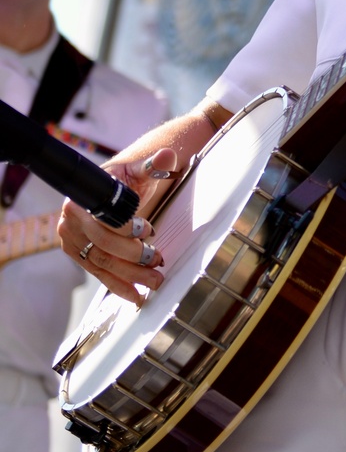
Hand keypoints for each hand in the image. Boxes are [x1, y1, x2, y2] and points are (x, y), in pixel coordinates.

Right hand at [57, 147, 179, 305]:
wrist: (112, 188)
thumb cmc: (125, 179)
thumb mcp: (139, 169)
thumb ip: (153, 164)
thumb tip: (168, 157)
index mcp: (84, 197)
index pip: (105, 220)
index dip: (128, 230)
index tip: (150, 231)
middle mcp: (71, 220)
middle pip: (103, 246)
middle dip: (133, 258)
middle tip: (159, 261)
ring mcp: (73, 240)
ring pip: (102, 263)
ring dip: (130, 276)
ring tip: (154, 282)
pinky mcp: (80, 254)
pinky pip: (98, 273)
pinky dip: (117, 285)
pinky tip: (135, 295)